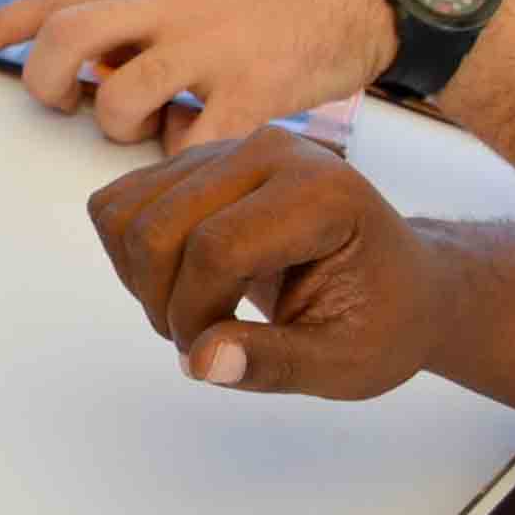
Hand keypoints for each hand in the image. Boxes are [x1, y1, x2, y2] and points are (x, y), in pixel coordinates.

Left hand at [0, 0, 400, 143]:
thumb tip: (82, 24)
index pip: (50, 0)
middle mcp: (166, 5)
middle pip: (63, 45)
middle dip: (46, 85)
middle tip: (64, 105)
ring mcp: (208, 48)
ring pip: (115, 102)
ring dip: (118, 126)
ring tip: (151, 122)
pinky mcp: (254, 93)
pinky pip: (190, 144)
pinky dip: (184, 155)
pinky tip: (203, 144)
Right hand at [86, 128, 446, 397]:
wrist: (397, 282)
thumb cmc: (383, 322)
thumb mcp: (349, 365)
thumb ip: (277, 365)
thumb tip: (203, 364)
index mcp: (320, 192)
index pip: (217, 247)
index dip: (197, 314)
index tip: (214, 357)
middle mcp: (267, 151)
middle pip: (158, 226)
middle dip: (162, 302)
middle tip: (200, 343)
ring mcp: (222, 150)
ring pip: (123, 212)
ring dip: (139, 279)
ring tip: (191, 312)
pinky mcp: (190, 162)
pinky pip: (117, 204)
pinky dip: (128, 257)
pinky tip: (178, 283)